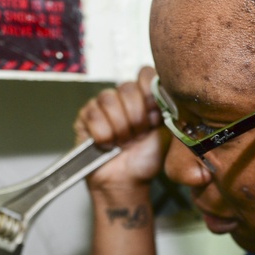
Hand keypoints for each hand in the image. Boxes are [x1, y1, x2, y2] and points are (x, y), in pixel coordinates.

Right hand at [73, 66, 168, 189]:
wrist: (128, 181)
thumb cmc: (147, 158)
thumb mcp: (167, 132)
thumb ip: (169, 108)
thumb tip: (167, 89)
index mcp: (144, 96)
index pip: (144, 73)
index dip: (149, 94)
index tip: (155, 116)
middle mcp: (123, 96)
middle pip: (127, 87)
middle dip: (136, 117)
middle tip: (138, 135)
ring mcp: (102, 104)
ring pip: (108, 99)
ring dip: (120, 127)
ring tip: (124, 141)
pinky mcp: (85, 116)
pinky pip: (93, 115)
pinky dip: (104, 134)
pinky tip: (109, 144)